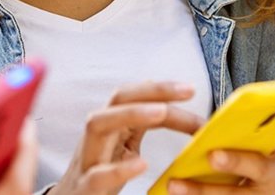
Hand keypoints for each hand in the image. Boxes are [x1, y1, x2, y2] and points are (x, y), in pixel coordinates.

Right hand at [49, 81, 202, 194]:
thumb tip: (165, 100)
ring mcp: (87, 159)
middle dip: (151, 91)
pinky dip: (119, 170)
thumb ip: (138, 124)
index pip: (133, 95)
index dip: (160, 89)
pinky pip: (97, 176)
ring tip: (162, 112)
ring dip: (131, 114)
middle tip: (186, 92)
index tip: (191, 89)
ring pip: (98, 125)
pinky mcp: (83, 189)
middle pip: (117, 100)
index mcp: (109, 124)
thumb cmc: (98, 173)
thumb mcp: (121, 145)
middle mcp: (96, 135)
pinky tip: (142, 164)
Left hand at [167, 114, 274, 193]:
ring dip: (202, 189)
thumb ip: (234, 135)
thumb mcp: (238, 147)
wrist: (233, 194)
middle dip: (236, 161)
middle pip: (258, 168)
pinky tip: (175, 192)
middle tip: (213, 155)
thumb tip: (207, 123)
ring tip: (176, 184)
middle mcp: (271, 177)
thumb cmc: (232, 165)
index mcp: (271, 153)